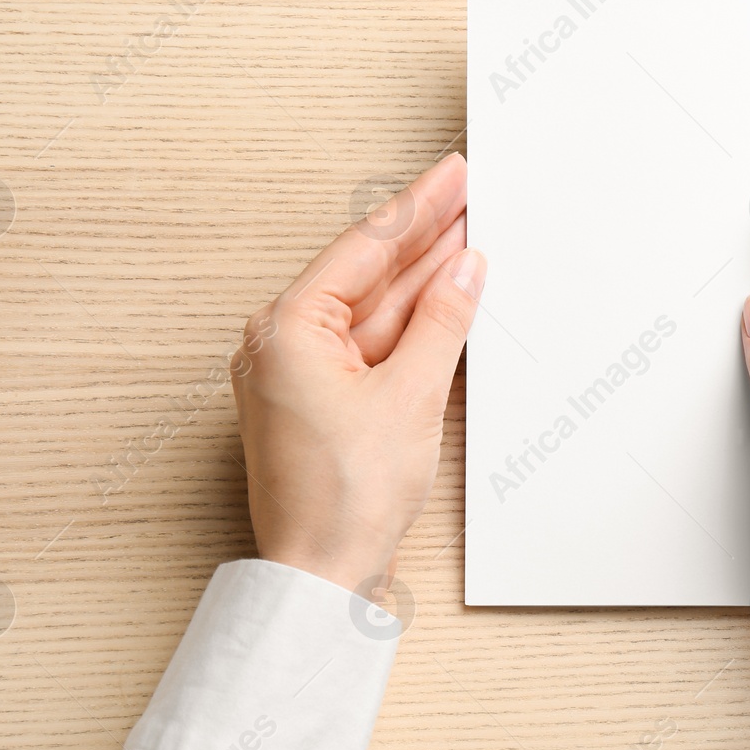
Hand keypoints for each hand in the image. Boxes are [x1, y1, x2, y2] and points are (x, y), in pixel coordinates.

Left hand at [231, 153, 483, 590]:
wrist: (320, 575)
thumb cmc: (343, 499)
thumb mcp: (411, 395)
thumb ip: (442, 321)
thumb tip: (464, 268)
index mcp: (286, 329)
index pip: (365, 247)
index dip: (418, 206)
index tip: (453, 174)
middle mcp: (280, 344)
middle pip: (366, 274)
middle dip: (421, 236)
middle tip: (467, 193)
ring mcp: (297, 376)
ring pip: (371, 311)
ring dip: (421, 279)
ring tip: (468, 236)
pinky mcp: (317, 404)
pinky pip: (369, 348)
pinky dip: (409, 325)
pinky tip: (443, 301)